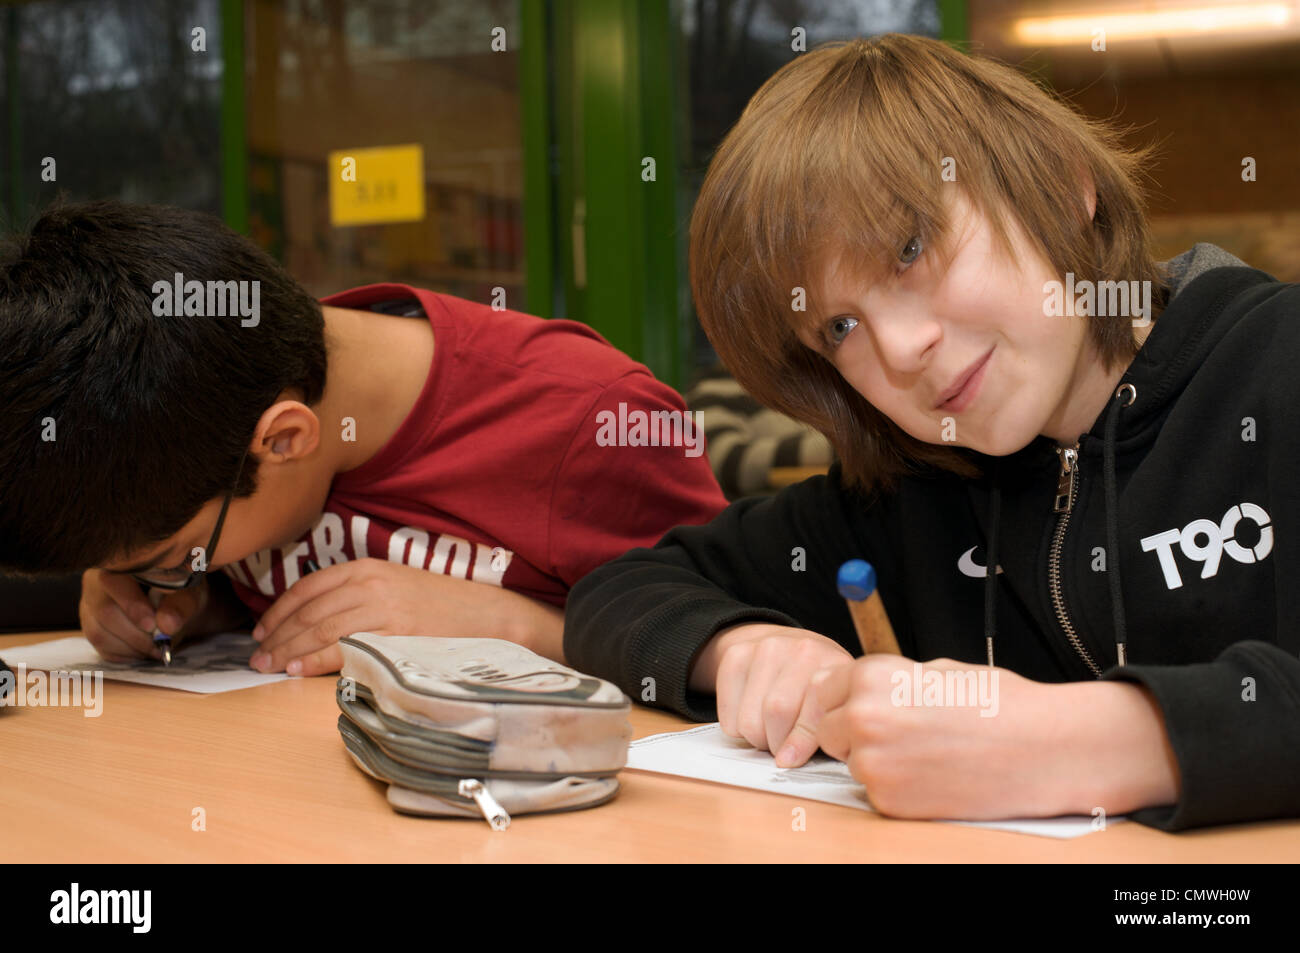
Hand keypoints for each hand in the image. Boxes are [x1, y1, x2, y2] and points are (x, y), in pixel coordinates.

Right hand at [80, 570, 207, 661]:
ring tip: (155, 648)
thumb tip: (167, 625)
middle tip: (159, 644)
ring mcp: (88, 605)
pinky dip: (125, 655)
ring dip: (131, 647)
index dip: (132, 606)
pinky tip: (143, 650)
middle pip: (105, 612)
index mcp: (119, 562)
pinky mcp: (90, 626)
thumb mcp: (189, 593)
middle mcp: (96, 581)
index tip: (152, 625)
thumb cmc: (180, 591)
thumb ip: (180, 606)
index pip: (114, 582)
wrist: (174, 603)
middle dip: (136, 634)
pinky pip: (100, 647)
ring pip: (99, 633)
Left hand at [249, 557, 563, 676]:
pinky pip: (344, 646)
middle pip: (309, 610)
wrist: (491, 616)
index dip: (279, 610)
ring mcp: (383, 607)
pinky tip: (298, 668)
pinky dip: (316, 658)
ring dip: (289, 648)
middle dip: (277, 635)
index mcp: (368, 568)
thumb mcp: (397, 589)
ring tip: (268, 666)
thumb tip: (317, 623)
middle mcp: (370, 582)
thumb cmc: (444, 607)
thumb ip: (359, 598)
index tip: (261, 631)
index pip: (309, 587)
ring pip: (320, 628)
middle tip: (255, 657)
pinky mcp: (395, 632)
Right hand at [703, 623, 853, 767]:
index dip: (801, 742)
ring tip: (768, 731)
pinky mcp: (736, 655)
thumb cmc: (814, 687)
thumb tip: (791, 760)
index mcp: (834, 666)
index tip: (790, 760)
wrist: (786, 646)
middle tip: (781, 746)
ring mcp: (766, 648)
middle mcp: (802, 650)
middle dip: (776, 743)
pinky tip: (750, 714)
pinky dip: (736, 727)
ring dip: (756, 737)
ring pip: (749, 719)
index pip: (814, 710)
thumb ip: (825, 731)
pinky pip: (728, 713)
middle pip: (776, 712)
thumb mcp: (832, 705)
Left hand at [814, 656, 1173, 819]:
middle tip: (898, 732)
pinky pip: (875, 791)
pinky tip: (931, 774)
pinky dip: (896, 786)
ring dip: (875, 759)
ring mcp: (874, 763)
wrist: (1042, 750)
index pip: (823, 687)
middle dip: (852, 731)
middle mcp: (864, 718)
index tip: (858, 705)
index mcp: (872, 676)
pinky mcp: (889, 801)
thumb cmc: (998, 705)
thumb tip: (857, 691)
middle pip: (827, 728)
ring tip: (924, 751)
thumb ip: (887, 681)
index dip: (843, 698)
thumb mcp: (934, 671)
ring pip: (851, 762)